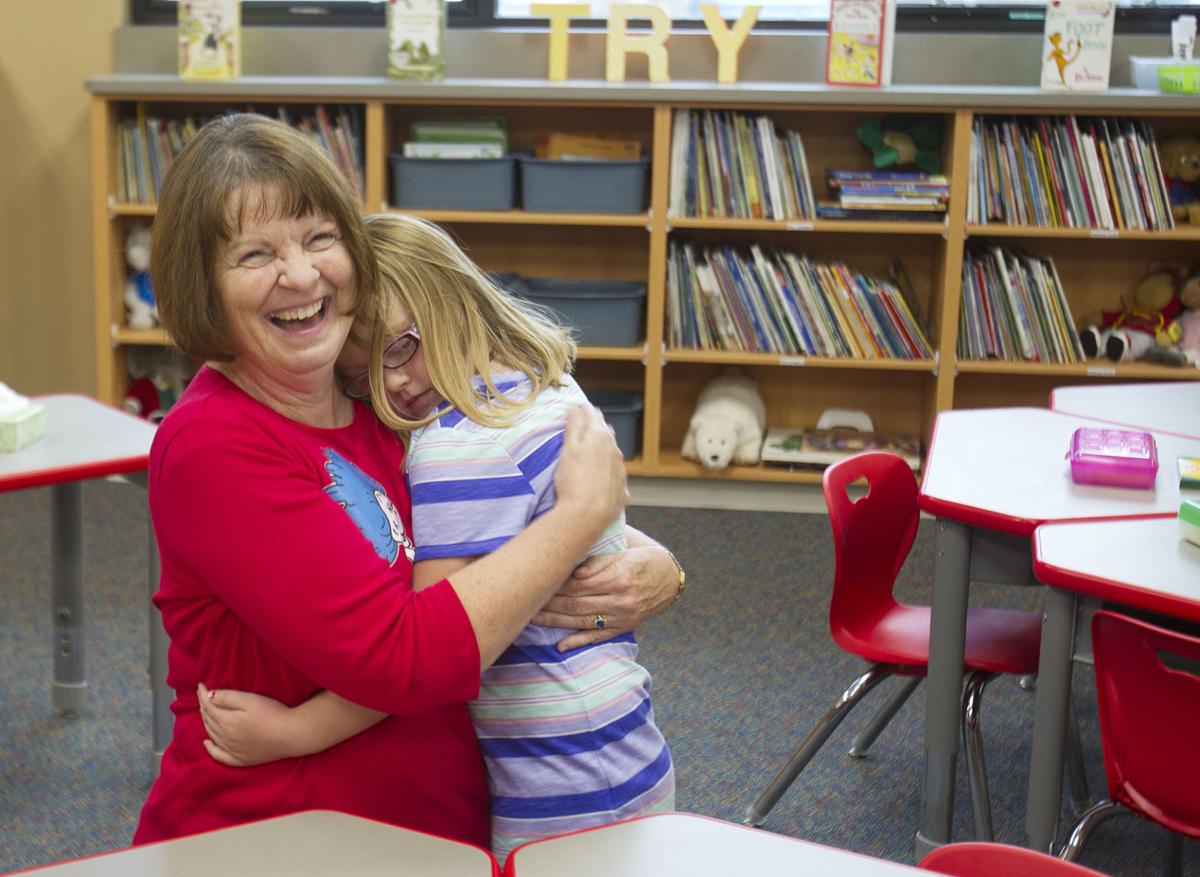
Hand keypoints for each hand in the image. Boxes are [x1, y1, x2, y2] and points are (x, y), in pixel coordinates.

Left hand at [197, 683, 300, 766]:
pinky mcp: (240, 759)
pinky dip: (210, 749)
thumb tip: (209, 696)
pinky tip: (207, 743)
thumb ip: (228, 698)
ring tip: (205, 711)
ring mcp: (232, 750)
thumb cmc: (273, 714)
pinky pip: (219, 755)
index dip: (202, 695)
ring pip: (212, 734)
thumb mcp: (251, 700)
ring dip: (206, 722)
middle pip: (209, 720)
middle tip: (203, 695)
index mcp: (227, 721)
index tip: (200, 685)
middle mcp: (225, 737)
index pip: (209, 706)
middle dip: (204, 706)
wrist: (290, 735)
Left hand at [533, 545, 678, 650]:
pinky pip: (598, 636)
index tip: (537, 581)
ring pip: (581, 620)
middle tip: (527, 600)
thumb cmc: (641, 561)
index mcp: (618, 578)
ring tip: (533, 618)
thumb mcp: (623, 554)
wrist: (669, 578)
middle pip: (575, 603)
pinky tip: (561, 646)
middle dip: (549, 603)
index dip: (555, 583)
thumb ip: (598, 562)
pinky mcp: (623, 628)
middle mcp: (619, 600)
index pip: (577, 583)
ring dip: (555, 621)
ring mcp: (621, 617)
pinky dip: (578, 642)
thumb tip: (574, 570)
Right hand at [554, 405, 628, 533]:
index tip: (578, 408)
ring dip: (604, 451)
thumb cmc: (573, 480)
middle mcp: (616, 451)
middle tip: (584, 428)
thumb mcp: (569, 449)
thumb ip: (574, 426)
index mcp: (601, 437)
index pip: (594, 415)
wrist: (586, 516)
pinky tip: (601, 480)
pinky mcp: (622, 492)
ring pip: (613, 455)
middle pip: (606, 434)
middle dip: (596, 428)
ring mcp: (621, 472)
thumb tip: (577, 407)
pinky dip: (608, 474)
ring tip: (593, 453)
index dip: (584, 410)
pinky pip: (615, 477)